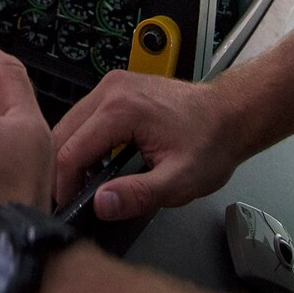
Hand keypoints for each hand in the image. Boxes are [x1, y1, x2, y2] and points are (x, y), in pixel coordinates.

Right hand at [52, 69, 244, 220]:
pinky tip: (97, 163)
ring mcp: (113, 85)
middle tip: (72, 200)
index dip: (64, 185)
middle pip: (63, 134)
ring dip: (72, 155)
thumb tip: (101, 204)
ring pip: (71, 124)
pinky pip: (85, 116)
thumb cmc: (211, 143)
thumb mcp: (178, 181)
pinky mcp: (117, 88)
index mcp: (120, 109)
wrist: (231, 114)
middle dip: (63, 170)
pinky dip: (84, 141)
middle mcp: (111, 89)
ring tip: (84, 186)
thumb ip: (137, 195)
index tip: (70, 207)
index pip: (69, 151)